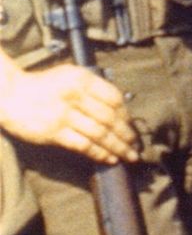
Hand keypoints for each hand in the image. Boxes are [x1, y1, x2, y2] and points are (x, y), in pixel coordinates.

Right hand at [0, 58, 138, 163]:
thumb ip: (92, 87)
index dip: (126, 114)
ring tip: (129, 156)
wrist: (8, 94)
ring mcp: (64, 115)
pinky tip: (110, 159)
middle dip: (126, 134)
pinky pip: (84, 145)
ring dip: (118, 147)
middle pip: (110, 118)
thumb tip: (119, 107)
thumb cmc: (42, 86)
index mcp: (82, 79)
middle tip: (135, 146)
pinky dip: (100, 153)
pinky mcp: (53, 132)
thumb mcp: (69, 76)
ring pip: (100, 134)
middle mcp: (75, 96)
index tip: (131, 125)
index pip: (114, 98)